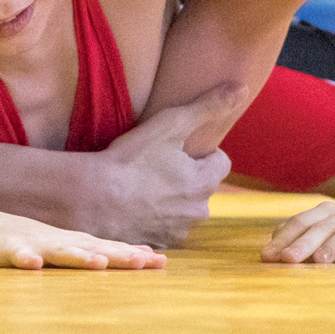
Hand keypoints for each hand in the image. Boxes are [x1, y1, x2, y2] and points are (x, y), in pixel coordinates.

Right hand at [0, 211, 167, 270]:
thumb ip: (96, 252)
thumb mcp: (63, 249)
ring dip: (78, 257)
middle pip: (91, 249)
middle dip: (117, 256)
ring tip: (98, 263)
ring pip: (58, 252)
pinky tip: (32, 264)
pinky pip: (15, 255)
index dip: (133, 255)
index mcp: (71, 243)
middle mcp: (57, 242)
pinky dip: (24, 259)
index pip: (108, 249)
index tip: (161, 262)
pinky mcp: (5, 250)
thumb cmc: (28, 242)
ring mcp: (33, 244)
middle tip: (143, 261)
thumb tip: (139, 254)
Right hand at [74, 83, 245, 247]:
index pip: (221, 163)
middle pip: (203, 187)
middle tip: (159, 163)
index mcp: (204, 183)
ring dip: (172, 198)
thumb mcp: (171, 124)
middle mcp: (198, 212)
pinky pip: (165, 226)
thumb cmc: (131, 159)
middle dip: (188, 176)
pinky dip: (155, 216)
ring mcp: (177, 231)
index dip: (202, 151)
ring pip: (184, 208)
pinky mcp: (157, 244)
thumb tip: (241, 89)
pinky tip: (136, 203)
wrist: (92, 198)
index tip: (180, 147)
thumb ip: (208, 106)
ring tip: (145, 184)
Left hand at [259, 193, 334, 264]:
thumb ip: (298, 235)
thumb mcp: (324, 227)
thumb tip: (268, 249)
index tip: (267, 257)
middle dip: (303, 243)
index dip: (284, 239)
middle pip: (322, 227)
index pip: (301, 223)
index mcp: (326, 214)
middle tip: (286, 260)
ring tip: (320, 260)